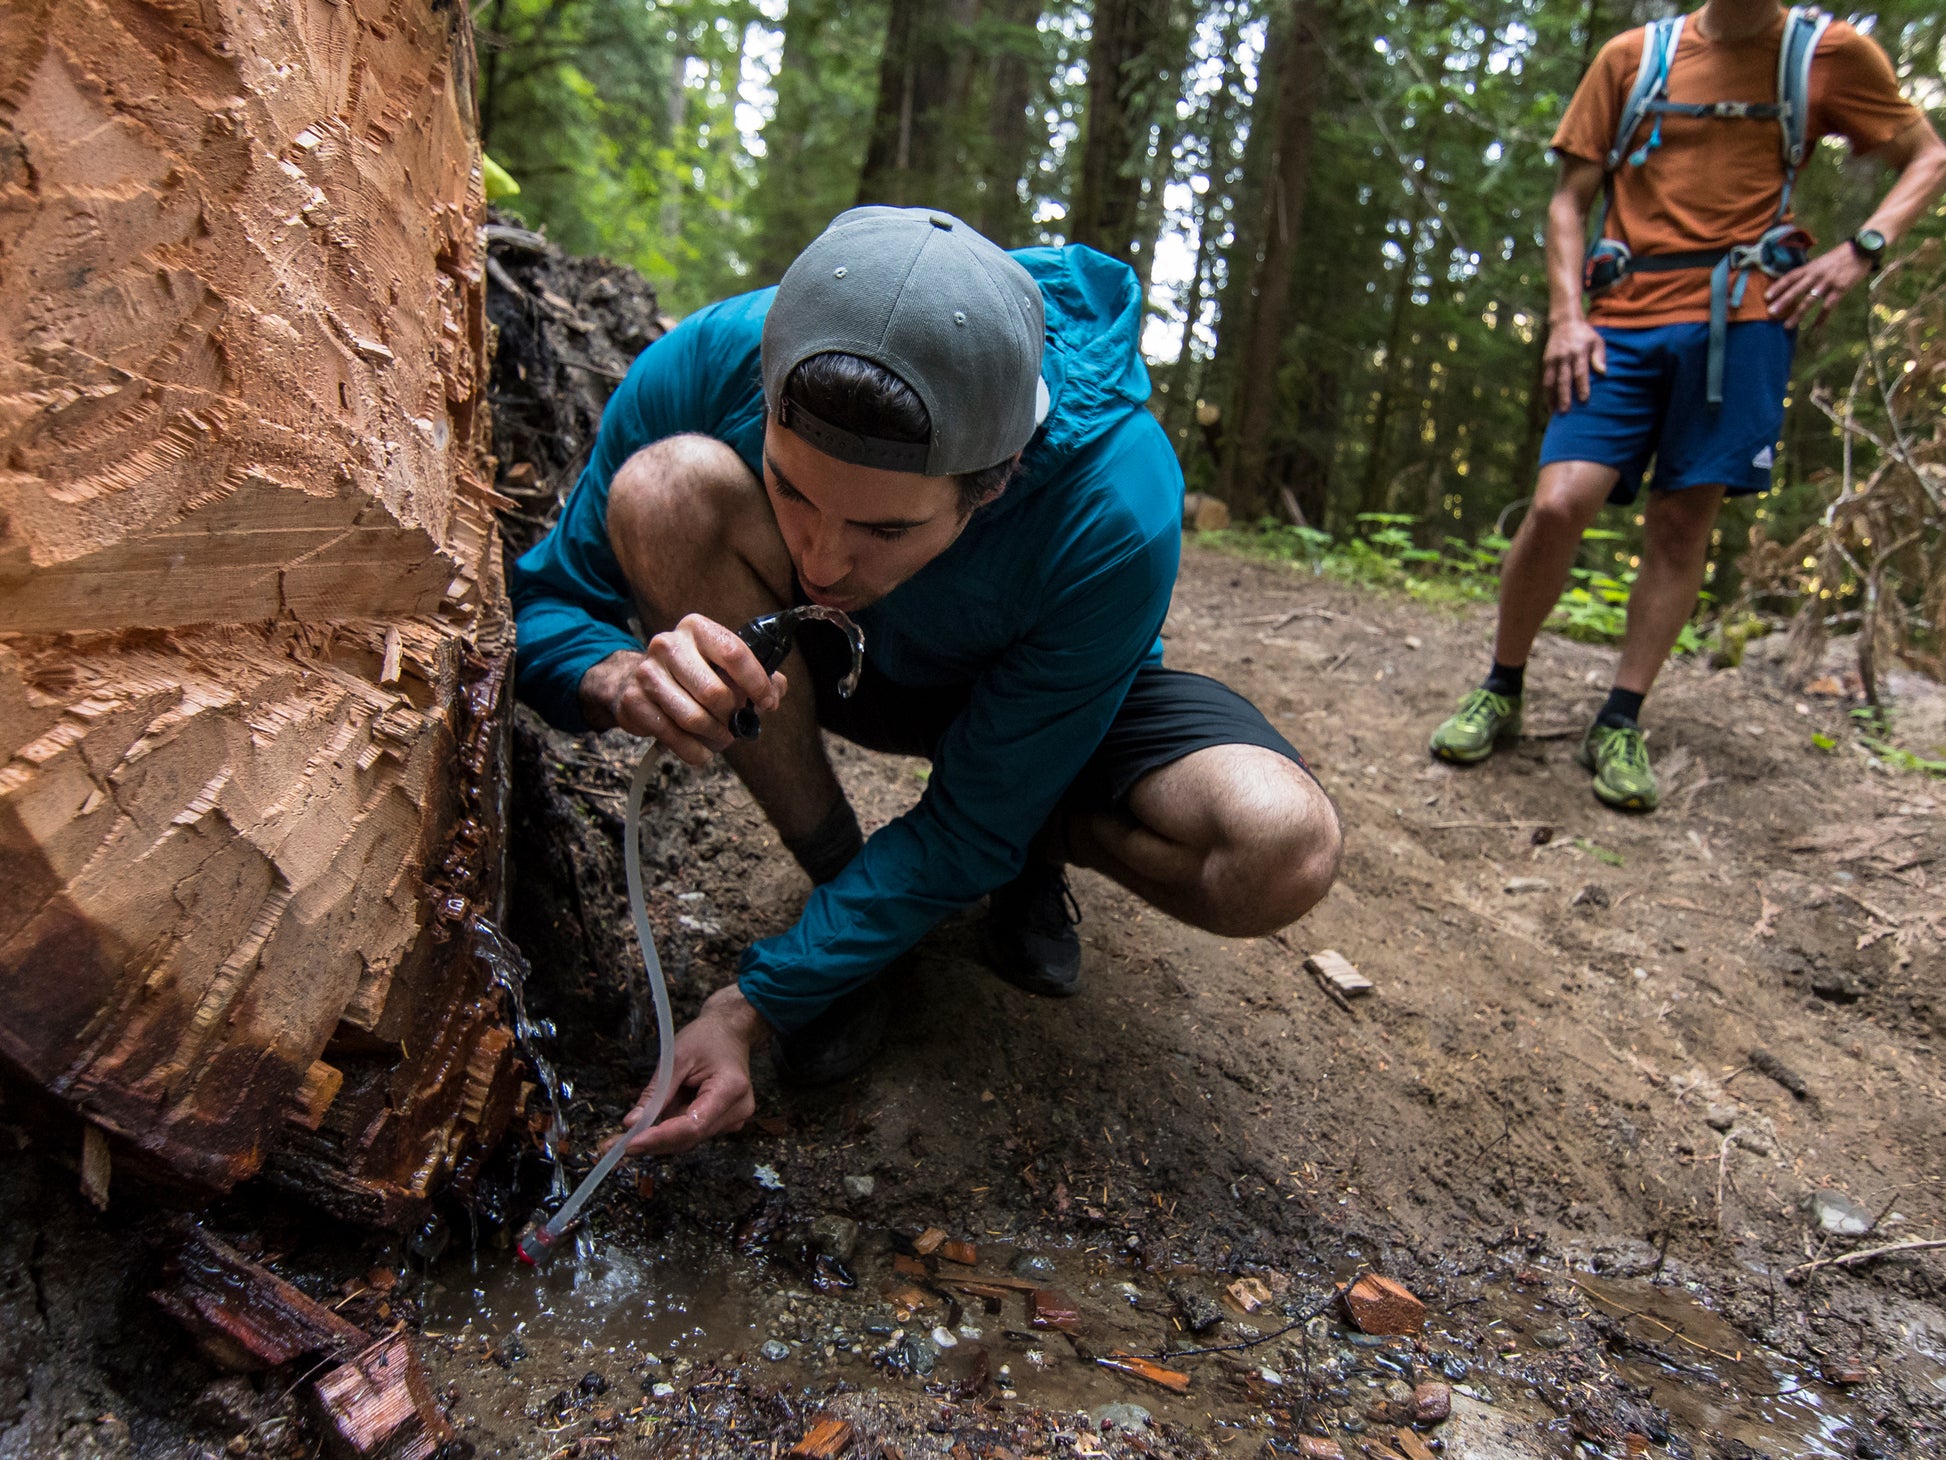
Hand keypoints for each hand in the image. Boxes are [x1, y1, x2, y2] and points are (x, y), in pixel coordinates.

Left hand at [603, 986, 769, 1158]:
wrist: (729, 1031)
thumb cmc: (705, 1038)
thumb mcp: (676, 1057)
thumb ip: (656, 1092)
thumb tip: (631, 1123)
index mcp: (730, 1089)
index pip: (693, 1125)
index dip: (661, 1137)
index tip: (631, 1142)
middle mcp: (737, 1110)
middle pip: (690, 1137)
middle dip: (654, 1141)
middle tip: (619, 1144)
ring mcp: (734, 1118)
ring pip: (689, 1139)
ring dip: (660, 1136)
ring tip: (632, 1131)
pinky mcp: (726, 1122)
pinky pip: (693, 1132)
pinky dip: (671, 1130)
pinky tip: (654, 1123)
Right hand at [610, 613, 785, 765]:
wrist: (635, 681)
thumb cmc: (691, 674)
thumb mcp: (724, 666)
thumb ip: (759, 675)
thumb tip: (777, 690)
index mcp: (697, 629)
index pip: (734, 653)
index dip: (757, 683)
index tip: (767, 703)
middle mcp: (669, 645)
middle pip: (715, 692)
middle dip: (733, 716)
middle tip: (736, 724)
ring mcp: (647, 672)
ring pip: (694, 718)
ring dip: (715, 736)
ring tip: (721, 737)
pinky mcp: (633, 701)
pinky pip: (672, 736)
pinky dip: (694, 750)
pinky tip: (701, 750)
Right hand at [1543, 316, 1606, 413]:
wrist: (1564, 322)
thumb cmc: (1585, 335)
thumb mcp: (1597, 341)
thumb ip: (1600, 356)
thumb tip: (1603, 373)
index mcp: (1579, 352)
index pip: (1580, 372)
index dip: (1581, 386)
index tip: (1583, 400)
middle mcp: (1564, 356)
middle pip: (1563, 379)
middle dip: (1564, 396)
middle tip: (1565, 411)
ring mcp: (1552, 360)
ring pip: (1550, 382)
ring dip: (1551, 398)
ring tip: (1554, 413)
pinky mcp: (1545, 362)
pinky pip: (1545, 380)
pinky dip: (1546, 394)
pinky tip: (1549, 405)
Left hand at [1766, 246, 1871, 329]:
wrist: (1862, 250)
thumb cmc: (1839, 257)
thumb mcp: (1820, 261)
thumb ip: (1808, 272)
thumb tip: (1794, 283)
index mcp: (1811, 267)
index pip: (1791, 277)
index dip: (1778, 286)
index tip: (1766, 296)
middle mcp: (1817, 275)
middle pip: (1797, 289)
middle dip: (1783, 301)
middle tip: (1771, 312)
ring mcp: (1828, 282)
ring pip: (1809, 300)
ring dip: (1798, 314)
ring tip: (1787, 326)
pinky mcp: (1840, 289)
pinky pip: (1828, 306)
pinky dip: (1822, 318)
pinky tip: (1815, 327)